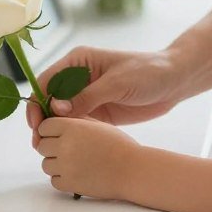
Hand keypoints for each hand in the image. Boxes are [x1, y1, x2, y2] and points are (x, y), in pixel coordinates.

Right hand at [26, 46, 180, 147]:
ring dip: (54, 130)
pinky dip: (70, 135)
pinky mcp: (97, 112)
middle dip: (42, 119)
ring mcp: (87, 96)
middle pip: (49, 100)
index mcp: (78, 62)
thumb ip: (86, 96)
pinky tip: (68, 148)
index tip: (37, 123)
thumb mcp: (116, 82)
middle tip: (40, 142)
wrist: (174, 81)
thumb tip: (56, 109)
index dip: (37, 102)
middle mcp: (78, 78)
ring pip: (60, 115)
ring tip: (50, 149)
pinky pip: (77, 124)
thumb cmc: (147, 72)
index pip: (47, 81)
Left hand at [35, 117, 139, 199]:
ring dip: (56, 164)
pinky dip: (63, 178)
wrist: (132, 170)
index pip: (43, 126)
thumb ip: (75, 119)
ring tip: (75, 162)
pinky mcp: (69, 184)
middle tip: (69, 149)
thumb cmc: (118, 145)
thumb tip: (55, 117)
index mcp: (72, 127)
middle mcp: (65, 145)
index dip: (51, 130)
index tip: (60, 134)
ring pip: (45, 164)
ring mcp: (66, 166)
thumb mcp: (97, 124)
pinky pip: (54, 180)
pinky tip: (78, 173)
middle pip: (41, 146)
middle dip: (52, 147)